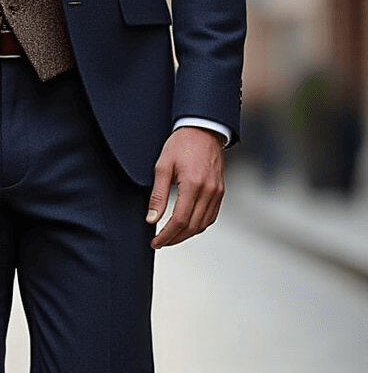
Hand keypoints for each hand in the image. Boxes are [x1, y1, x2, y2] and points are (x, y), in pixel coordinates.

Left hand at [147, 127, 225, 249]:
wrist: (204, 129)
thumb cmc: (182, 144)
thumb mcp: (163, 166)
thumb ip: (158, 195)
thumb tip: (151, 219)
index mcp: (193, 185)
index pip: (179, 220)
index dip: (166, 235)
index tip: (155, 242)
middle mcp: (209, 191)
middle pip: (192, 227)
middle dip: (174, 239)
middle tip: (160, 243)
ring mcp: (217, 192)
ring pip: (203, 225)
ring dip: (186, 235)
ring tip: (171, 237)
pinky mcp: (221, 191)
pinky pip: (211, 216)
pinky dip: (198, 226)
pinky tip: (186, 226)